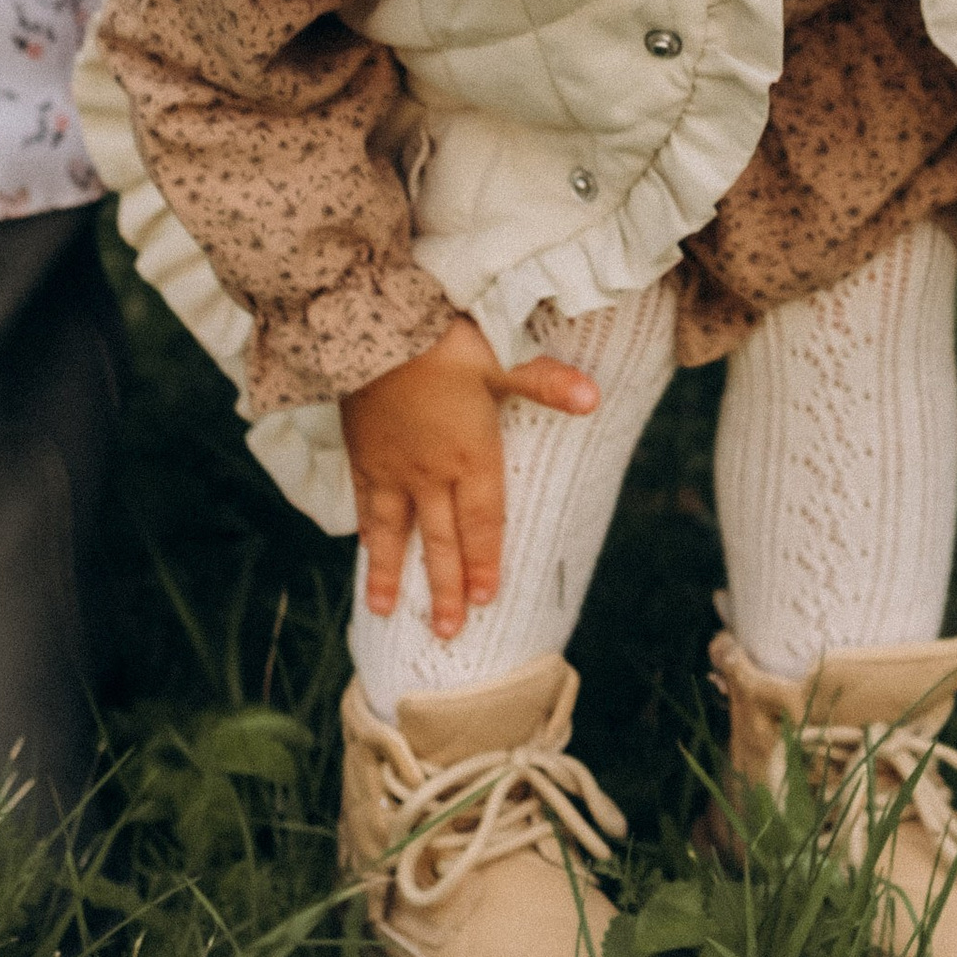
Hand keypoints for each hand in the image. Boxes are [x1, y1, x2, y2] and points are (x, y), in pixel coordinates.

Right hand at [340, 315, 598, 636]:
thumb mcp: (499, 357)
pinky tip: (365, 555)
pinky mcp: (362, 457)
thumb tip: (593, 398)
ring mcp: (393, 470)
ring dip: (394, 574)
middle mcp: (431, 473)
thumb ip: (545, 383)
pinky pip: (365, 507)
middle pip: (441, 541)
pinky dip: (366, 536)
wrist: (368, 326)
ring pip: (396, 533)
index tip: (487, 598)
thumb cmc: (441, 340)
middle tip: (448, 631)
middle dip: (446, 588)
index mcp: (471, 455)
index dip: (485, 561)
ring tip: (388, 613)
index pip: (483, 521)